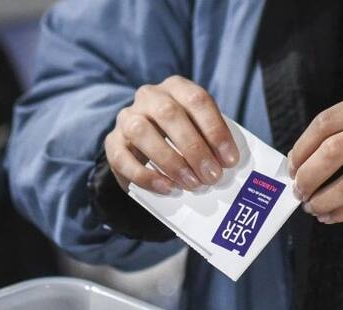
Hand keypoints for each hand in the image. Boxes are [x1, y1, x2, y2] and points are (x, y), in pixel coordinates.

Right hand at [105, 75, 239, 193]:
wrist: (144, 152)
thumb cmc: (181, 140)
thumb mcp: (199, 133)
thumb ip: (211, 143)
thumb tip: (227, 166)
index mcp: (176, 88)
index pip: (197, 100)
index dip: (215, 130)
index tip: (230, 160)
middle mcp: (149, 97)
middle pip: (169, 114)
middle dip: (195, 148)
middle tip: (212, 176)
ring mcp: (127, 118)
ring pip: (142, 132)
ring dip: (171, 161)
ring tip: (192, 184)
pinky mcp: (112, 143)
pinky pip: (123, 159)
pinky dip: (147, 176)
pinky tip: (167, 188)